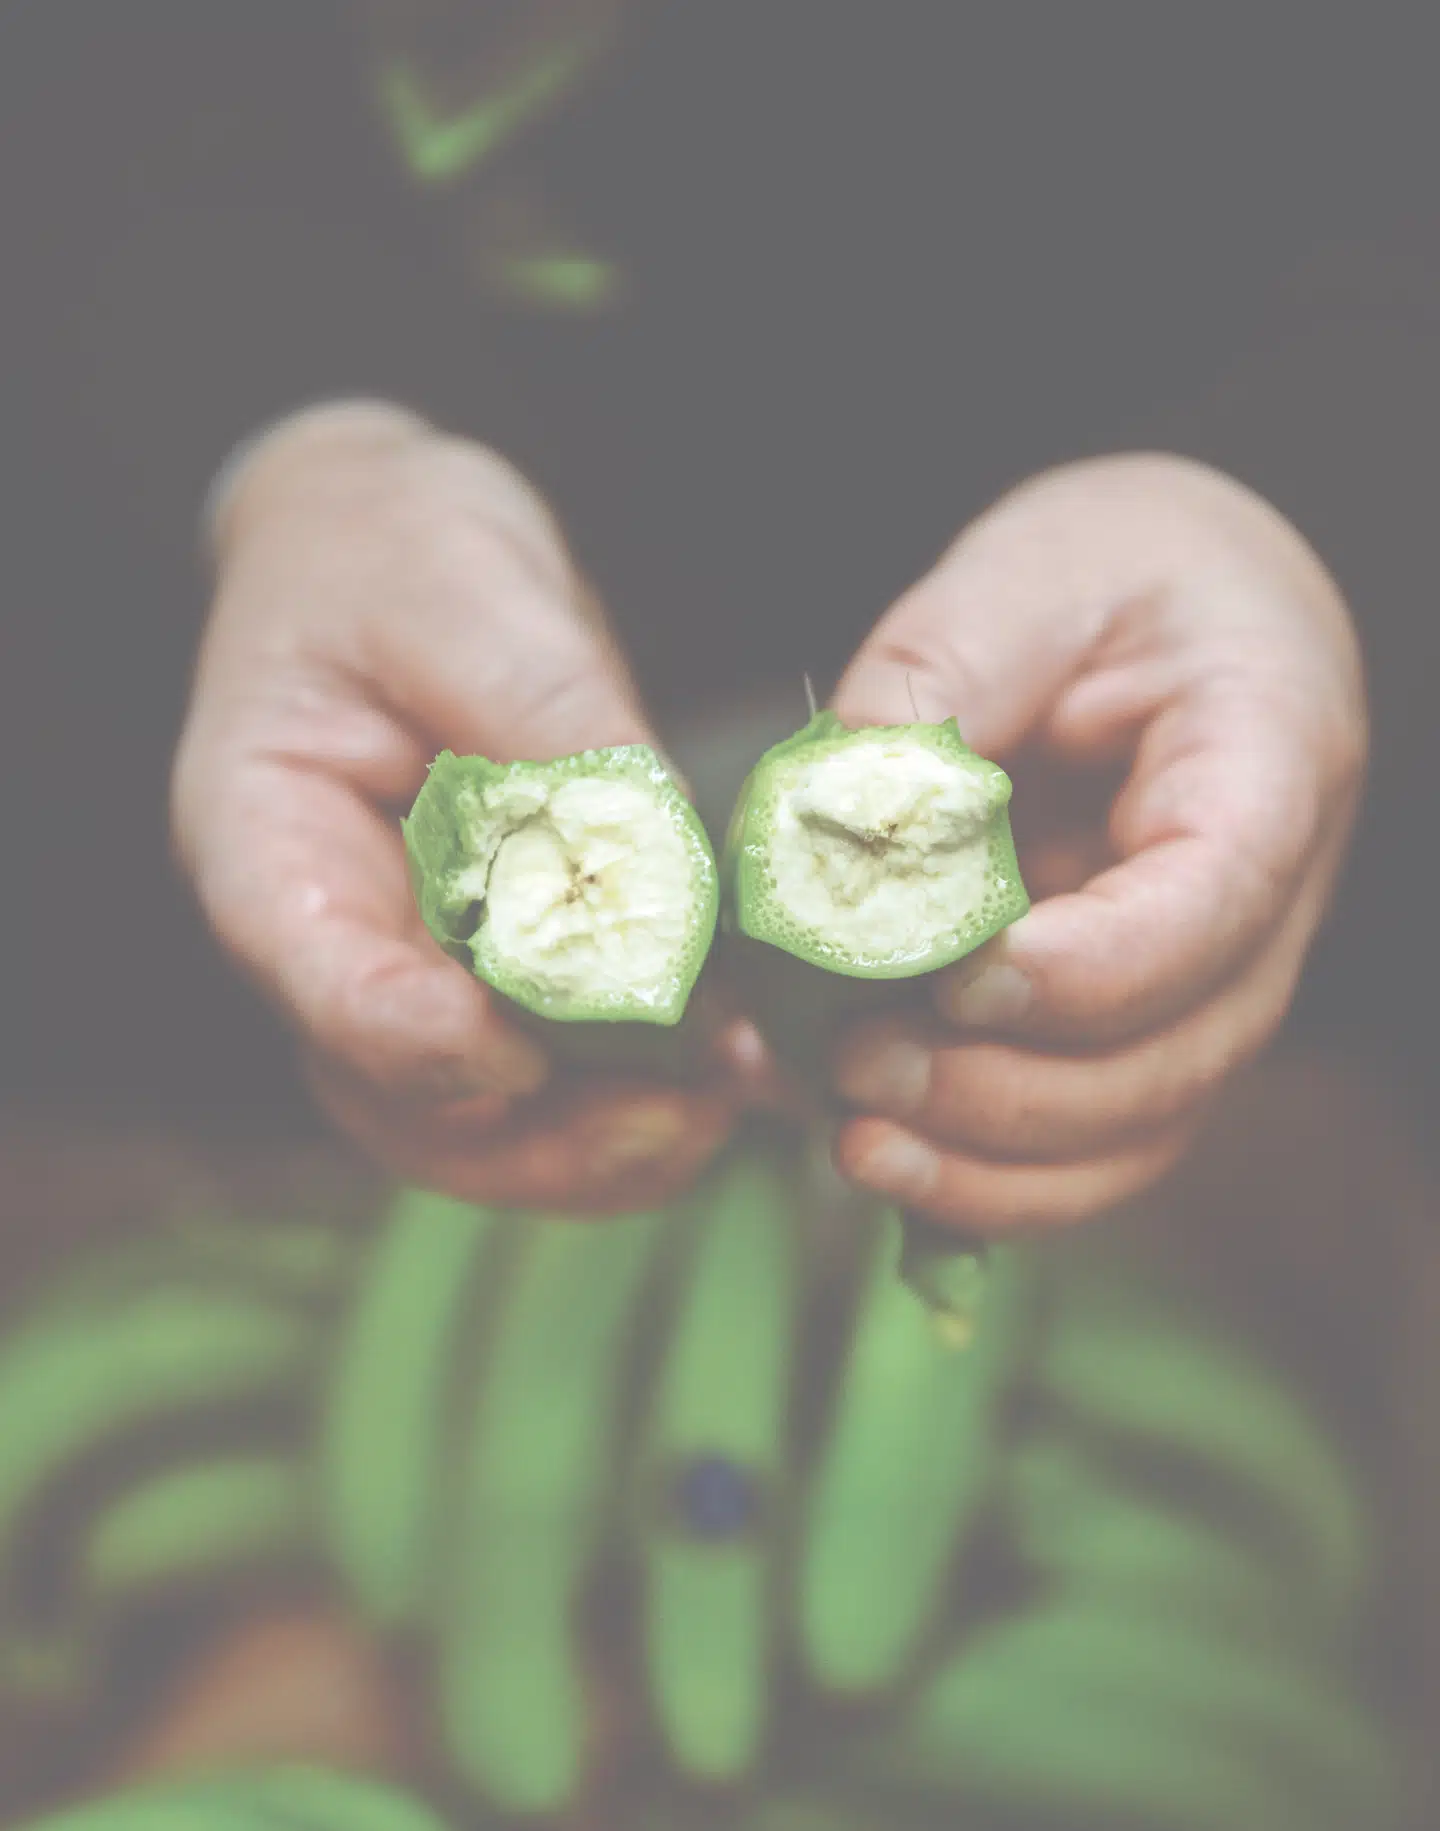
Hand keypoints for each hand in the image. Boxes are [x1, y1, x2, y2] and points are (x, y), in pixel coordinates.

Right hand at [173, 403, 735, 1210]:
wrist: (393, 552)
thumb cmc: (390, 554)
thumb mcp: (458, 591)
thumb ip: (543, 720)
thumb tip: (652, 858)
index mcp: (268, 847)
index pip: (324, 986)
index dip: (425, 1044)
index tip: (532, 1055)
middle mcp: (329, 946)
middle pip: (407, 1108)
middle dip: (543, 1140)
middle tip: (681, 1115)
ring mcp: (410, 978)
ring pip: (486, 1128)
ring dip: (607, 1144)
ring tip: (728, 1098)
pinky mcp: (495, 983)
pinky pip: (552, 1085)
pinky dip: (641, 1098)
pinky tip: (736, 1070)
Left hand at [826, 454, 1366, 1236]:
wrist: (1170, 609)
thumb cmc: (1114, 575)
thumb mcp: (1026, 574)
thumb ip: (935, 680)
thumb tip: (825, 818)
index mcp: (1268, 768)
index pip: (1212, 908)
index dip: (1088, 972)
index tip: (956, 979)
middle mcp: (1267, 907)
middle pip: (1176, 1058)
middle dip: (1008, 1093)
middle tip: (856, 1060)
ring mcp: (1208, 988)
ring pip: (1135, 1135)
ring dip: (991, 1167)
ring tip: (852, 1137)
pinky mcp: (1136, 1033)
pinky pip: (1086, 1146)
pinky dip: (984, 1178)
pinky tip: (871, 1156)